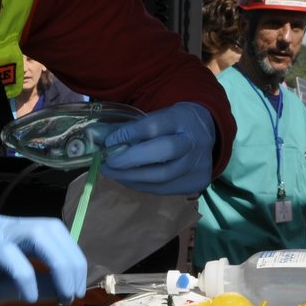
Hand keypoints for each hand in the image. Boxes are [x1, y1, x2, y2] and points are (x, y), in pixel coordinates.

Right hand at [0, 214, 86, 305]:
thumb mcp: (0, 288)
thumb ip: (31, 285)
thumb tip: (63, 290)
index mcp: (10, 233)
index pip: (54, 233)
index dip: (72, 259)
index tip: (75, 290)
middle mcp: (4, 226)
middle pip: (52, 229)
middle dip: (72, 261)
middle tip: (73, 293)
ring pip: (38, 233)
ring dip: (59, 264)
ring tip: (62, 293)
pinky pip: (10, 255)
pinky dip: (26, 276)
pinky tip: (27, 298)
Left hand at [99, 101, 215, 195]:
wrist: (206, 134)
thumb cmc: (174, 125)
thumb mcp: (158, 116)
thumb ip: (132, 127)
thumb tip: (99, 139)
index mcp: (182, 118)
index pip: (154, 126)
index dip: (129, 134)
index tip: (109, 142)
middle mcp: (194, 141)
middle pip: (163, 152)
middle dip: (130, 160)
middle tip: (107, 164)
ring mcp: (198, 164)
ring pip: (162, 177)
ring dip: (131, 177)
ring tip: (112, 173)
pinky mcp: (197, 182)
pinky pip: (164, 189)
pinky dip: (142, 185)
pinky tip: (129, 180)